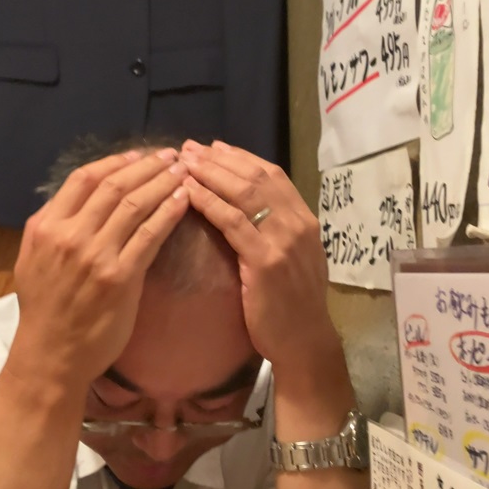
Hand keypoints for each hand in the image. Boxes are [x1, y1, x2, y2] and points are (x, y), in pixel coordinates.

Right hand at [9, 149, 189, 389]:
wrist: (51, 354)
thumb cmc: (44, 309)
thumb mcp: (31, 259)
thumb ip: (51, 226)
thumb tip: (75, 199)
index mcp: (45, 226)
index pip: (84, 179)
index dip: (116, 161)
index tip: (139, 154)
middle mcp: (69, 235)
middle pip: (113, 186)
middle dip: (147, 166)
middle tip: (172, 156)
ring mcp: (95, 256)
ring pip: (134, 205)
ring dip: (163, 183)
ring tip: (184, 172)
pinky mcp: (120, 278)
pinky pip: (149, 235)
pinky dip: (168, 213)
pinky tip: (183, 201)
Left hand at [180, 141, 340, 373]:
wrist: (305, 341)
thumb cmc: (292, 304)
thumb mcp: (293, 257)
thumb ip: (276, 229)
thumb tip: (250, 205)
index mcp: (305, 219)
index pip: (271, 174)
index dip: (240, 157)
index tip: (213, 147)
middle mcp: (297, 223)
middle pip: (255, 177)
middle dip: (219, 159)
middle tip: (190, 148)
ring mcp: (284, 241)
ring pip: (244, 193)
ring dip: (210, 173)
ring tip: (183, 162)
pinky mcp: (266, 261)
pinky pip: (233, 222)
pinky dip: (209, 203)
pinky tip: (188, 193)